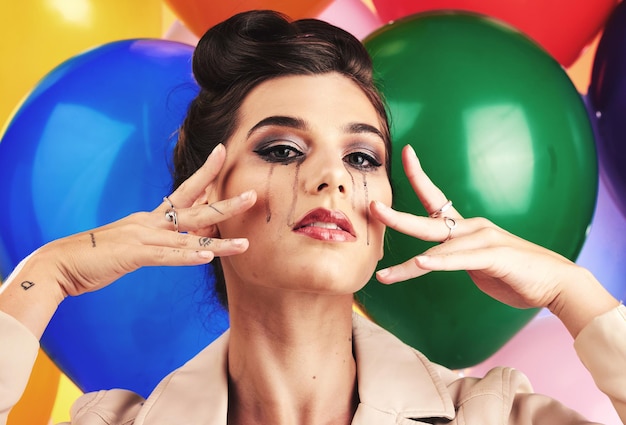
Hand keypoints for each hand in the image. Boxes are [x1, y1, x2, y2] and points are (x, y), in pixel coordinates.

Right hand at [39, 143, 255, 297]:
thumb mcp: (131, 245)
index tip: (223, 152)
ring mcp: (142, 237)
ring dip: (219, 242)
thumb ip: (155, 241)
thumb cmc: (96, 256)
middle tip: (253, 194)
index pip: (184, 192)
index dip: (206, 173)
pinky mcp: (132, 255)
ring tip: (246, 243)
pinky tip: (208, 258)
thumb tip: (177, 242)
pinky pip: (166, 257)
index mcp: (149, 218)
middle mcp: (149, 222)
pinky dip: (187, 258)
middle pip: (195, 209)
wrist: (60, 264)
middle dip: (226, 203)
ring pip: (188, 238)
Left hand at [370, 145, 617, 335]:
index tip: (405, 152)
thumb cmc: (515, 274)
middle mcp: (472, 228)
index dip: (419, 176)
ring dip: (409, 266)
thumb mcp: (477, 262)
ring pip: (439, 250)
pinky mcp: (495, 257)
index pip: (436, 198)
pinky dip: (441, 263)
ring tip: (384, 275)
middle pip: (427, 222)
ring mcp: (484, 240)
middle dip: (397, 217)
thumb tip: (434, 259)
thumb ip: (455, 257)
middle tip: (372, 208)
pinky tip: (422, 264)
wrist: (556, 283)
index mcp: (466, 227)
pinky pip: (462, 259)